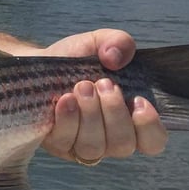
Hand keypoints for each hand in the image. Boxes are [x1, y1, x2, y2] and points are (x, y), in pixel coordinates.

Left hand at [36, 29, 168, 163]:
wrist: (35, 65)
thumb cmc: (74, 60)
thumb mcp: (98, 44)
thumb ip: (118, 42)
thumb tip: (116, 57)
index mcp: (130, 119)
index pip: (153, 142)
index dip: (149, 127)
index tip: (138, 101)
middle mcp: (109, 138)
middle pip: (123, 145)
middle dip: (114, 112)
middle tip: (103, 83)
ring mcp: (82, 145)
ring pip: (94, 147)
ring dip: (90, 115)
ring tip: (81, 86)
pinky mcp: (58, 145)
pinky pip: (66, 142)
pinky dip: (68, 119)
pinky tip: (64, 99)